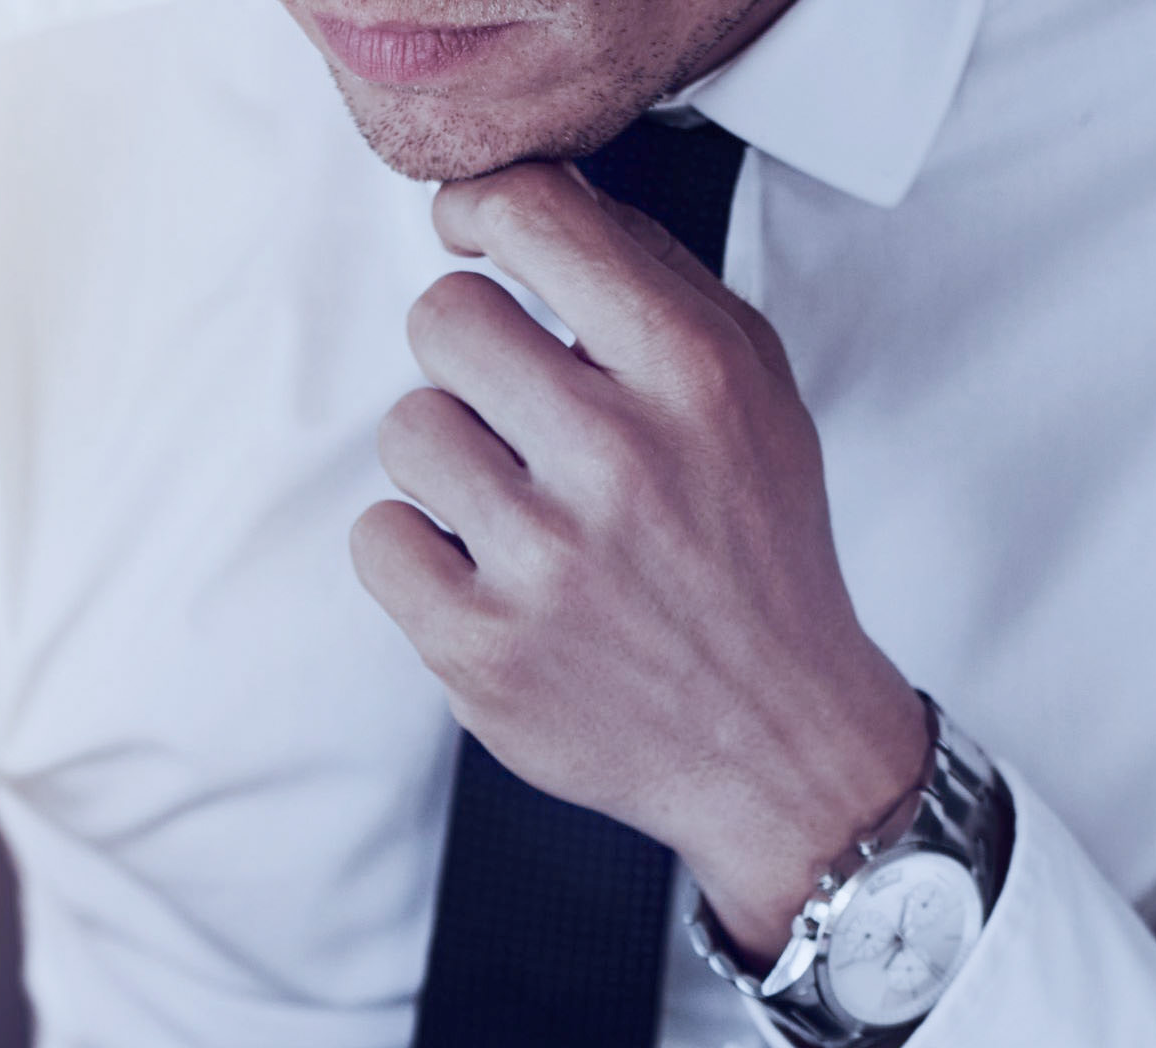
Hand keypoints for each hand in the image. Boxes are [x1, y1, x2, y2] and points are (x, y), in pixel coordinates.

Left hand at [350, 160, 931, 958]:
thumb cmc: (753, 550)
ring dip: (447, 459)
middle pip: (444, 317)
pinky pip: (378, 538)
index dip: (480, 211)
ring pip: (407, 427)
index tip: (472, 238)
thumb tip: (534, 196)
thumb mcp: (753, 392)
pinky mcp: (483, 649)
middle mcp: (621, 459)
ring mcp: (547, 561)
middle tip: (512, 408)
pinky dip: (417, 552)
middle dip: (468, 353)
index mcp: (692, 375)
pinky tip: (482, 572)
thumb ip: (652, 279)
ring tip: (512, 502)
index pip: (534, 214)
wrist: (777, 742)